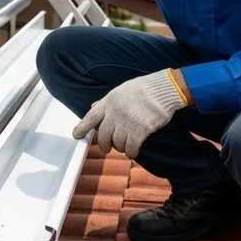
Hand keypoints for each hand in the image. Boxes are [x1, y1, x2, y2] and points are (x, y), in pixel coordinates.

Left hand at [71, 69, 187, 157]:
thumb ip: (107, 102)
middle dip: (105, 145)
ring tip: (125, 147)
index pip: (91, 116)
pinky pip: (131, 147)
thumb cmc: (144, 89)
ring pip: (117, 143)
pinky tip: (133, 152)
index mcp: (109, 101)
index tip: (76, 135)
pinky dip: (131, 152)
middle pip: (104, 135)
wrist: (164, 89)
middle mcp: (115, 112)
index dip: (82, 127)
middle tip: (107, 149)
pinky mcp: (140, 130)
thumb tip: (93, 106)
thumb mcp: (121, 91)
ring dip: (121, 148)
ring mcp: (127, 122)